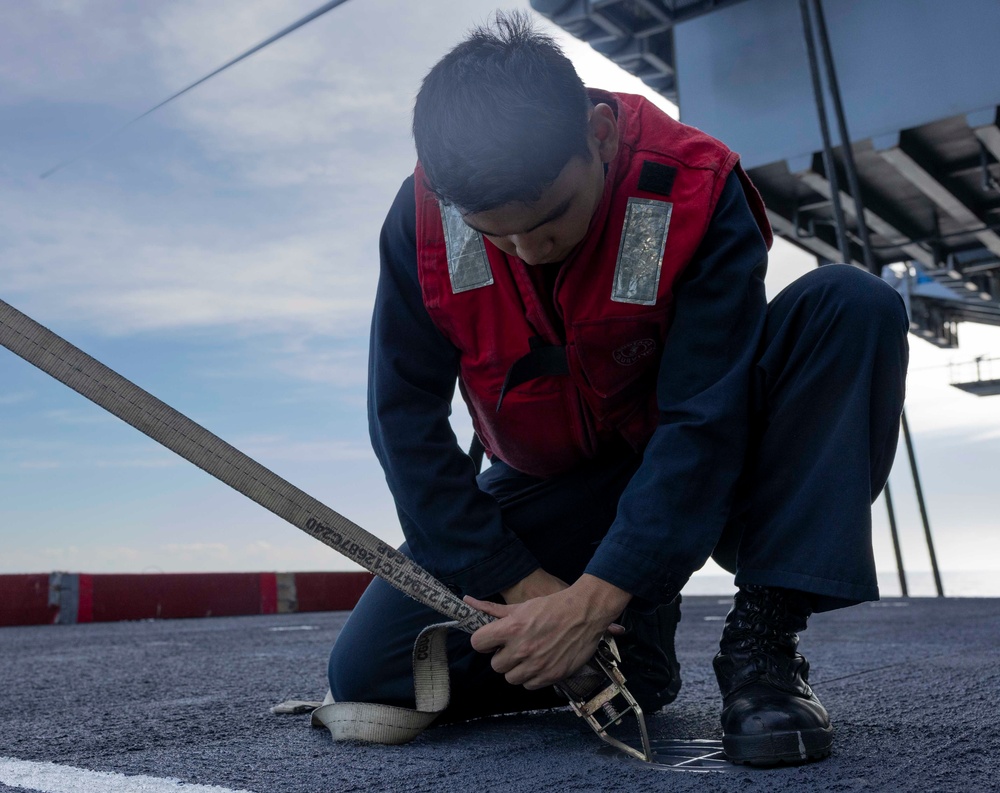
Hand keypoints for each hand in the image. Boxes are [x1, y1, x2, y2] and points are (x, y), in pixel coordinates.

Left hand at [465, 574, 630, 689]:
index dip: (484, 642)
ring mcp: (537, 664)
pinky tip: (541, 662)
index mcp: (512, 628)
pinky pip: (529, 686)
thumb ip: (493, 610)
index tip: (494, 640)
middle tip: (516, 647)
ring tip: (529, 655)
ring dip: (517, 669)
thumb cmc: (551, 606)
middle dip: (503, 656)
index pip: (478, 643)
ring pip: (511, 678)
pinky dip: (533, 677)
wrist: (584, 613)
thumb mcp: (521, 605)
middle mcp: (522, 649)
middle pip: (495, 665)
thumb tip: (467, 602)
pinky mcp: (551, 675)